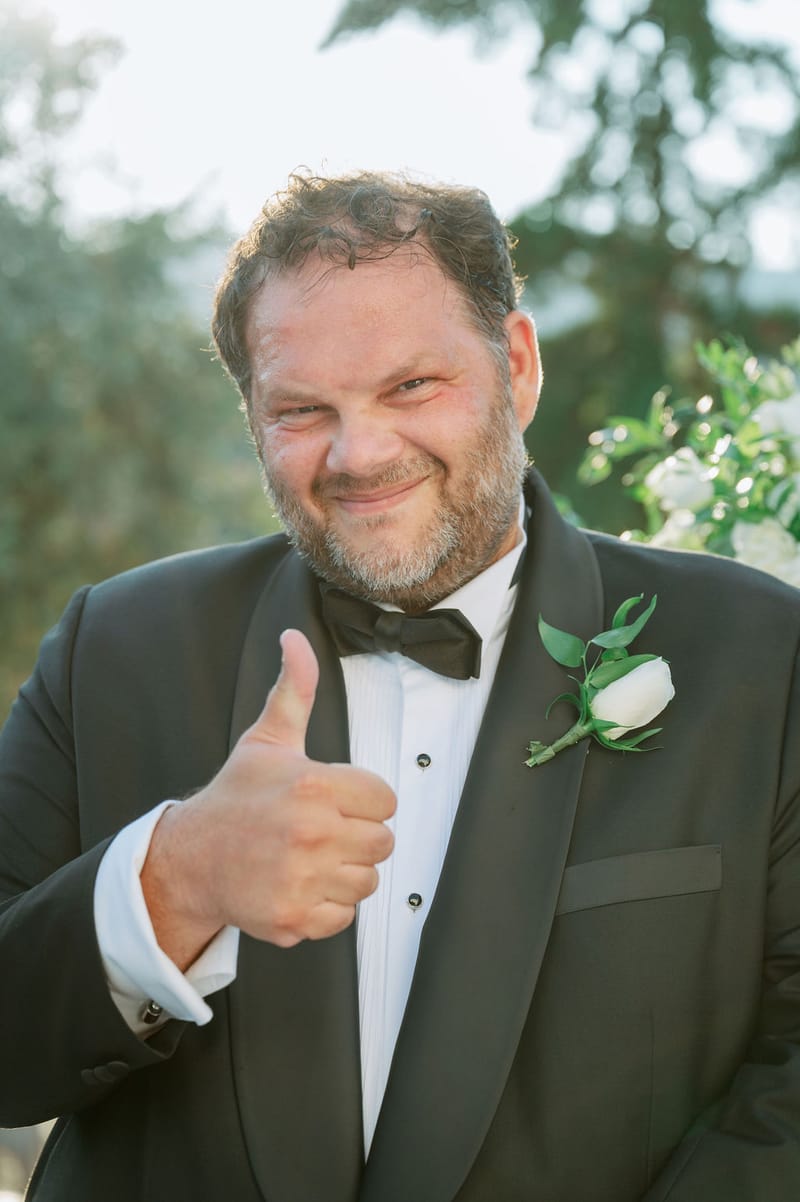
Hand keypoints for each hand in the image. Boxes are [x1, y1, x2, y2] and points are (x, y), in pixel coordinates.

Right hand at [141, 629, 395, 968]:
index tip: (336, 800)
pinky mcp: (295, 918)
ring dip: (345, 871)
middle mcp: (310, 834)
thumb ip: (294, 689)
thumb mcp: (267, 740)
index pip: (386, 800)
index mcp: (313, 786)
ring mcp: (302, 880)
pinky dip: (328, 905)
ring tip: (311, 857)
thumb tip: (296, 639)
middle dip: (357, 835)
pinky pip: (344, 916)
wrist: (191, 859)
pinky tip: (301, 883)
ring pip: (368, 880)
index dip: (364, 799)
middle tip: (322, 830)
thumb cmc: (236, 799)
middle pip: (383, 842)